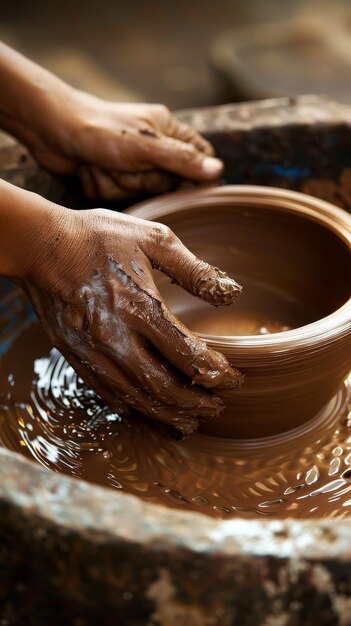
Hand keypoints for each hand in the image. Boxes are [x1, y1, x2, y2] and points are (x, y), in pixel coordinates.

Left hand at [9, 79, 222, 199]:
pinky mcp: (112, 175)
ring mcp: (131, 163)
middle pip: (167, 184)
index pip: (200, 158)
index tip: (178, 186)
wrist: (50, 129)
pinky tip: (89, 170)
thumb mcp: (144, 147)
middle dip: (140, 181)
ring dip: (117, 184)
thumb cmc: (98, 129)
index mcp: (167, 131)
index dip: (193, 177)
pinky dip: (101, 186)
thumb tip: (217, 171)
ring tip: (101, 165)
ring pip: (139, 193)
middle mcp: (152, 147)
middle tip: (123, 165)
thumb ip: (181, 160)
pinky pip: (117, 196)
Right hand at [17, 203, 242, 434]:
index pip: (188, 355)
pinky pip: (106, 392)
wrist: (39, 244)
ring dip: (167, 414)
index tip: (234, 379)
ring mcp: (92, 351)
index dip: (217, 373)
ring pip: (136, 398)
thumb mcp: (153, 238)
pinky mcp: (74, 355)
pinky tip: (146, 409)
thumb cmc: (97, 236)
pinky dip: (132, 406)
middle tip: (216, 408)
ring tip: (189, 421)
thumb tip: (232, 293)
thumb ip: (195, 269)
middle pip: (164, 387)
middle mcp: (116, 337)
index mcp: (140, 308)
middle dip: (196, 403)